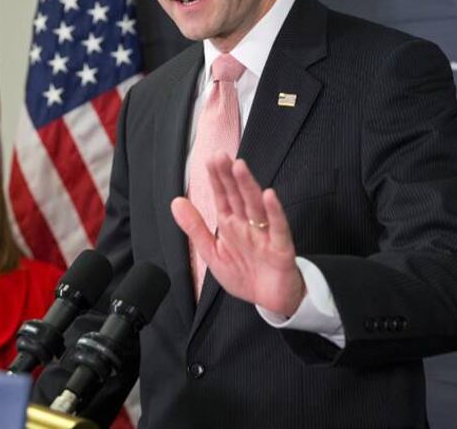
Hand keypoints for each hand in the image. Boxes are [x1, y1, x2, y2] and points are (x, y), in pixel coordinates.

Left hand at [171, 153, 305, 315]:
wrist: (271, 301)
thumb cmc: (245, 275)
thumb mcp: (212, 253)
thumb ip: (195, 228)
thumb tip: (176, 202)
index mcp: (231, 225)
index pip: (223, 197)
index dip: (217, 178)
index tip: (211, 159)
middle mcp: (248, 225)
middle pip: (238, 196)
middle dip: (229, 176)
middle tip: (221, 155)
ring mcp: (265, 235)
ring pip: (256, 206)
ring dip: (248, 186)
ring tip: (240, 167)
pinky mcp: (281, 248)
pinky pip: (278, 228)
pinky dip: (274, 212)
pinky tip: (269, 196)